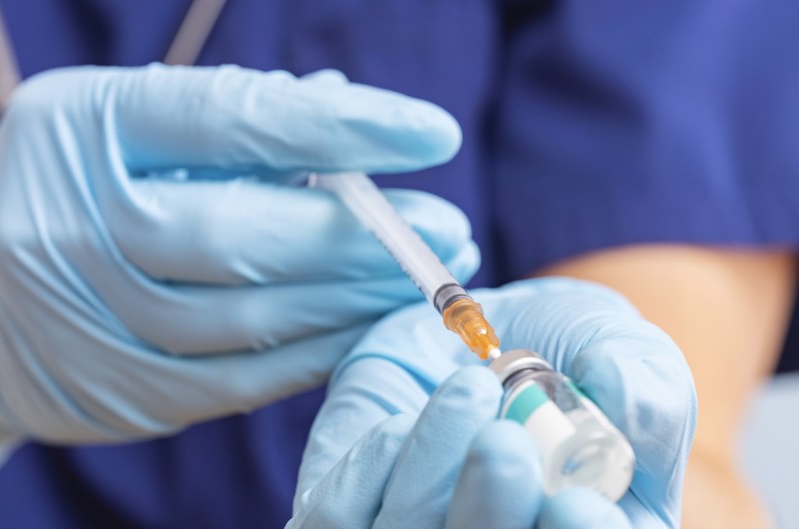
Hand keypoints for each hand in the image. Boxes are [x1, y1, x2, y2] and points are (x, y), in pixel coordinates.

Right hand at [0, 65, 476, 477]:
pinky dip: (314, 355)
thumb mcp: (127, 124)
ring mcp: (87, 321)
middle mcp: (71, 225)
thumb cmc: (72, 186)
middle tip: (449, 230)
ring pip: (249, 320)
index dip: (340, 128)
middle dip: (362, 238)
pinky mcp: (116, 393)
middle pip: (243, 234)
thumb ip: (232, 120)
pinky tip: (365, 329)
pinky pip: (238, 382)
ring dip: (353, 301)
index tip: (433, 133)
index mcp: (80, 126)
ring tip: (422, 281)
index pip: (228, 119)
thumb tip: (351, 116)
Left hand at [287, 278, 695, 527]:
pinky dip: (368, 470)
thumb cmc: (565, 347)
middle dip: (491, 516)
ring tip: (470, 388)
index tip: (583, 506)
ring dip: (430, 480)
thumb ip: (642, 380)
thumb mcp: (617, 344)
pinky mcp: (348, 511)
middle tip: (504, 444)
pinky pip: (337, 519)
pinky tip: (403, 421)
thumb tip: (634, 412)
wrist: (481, 329)